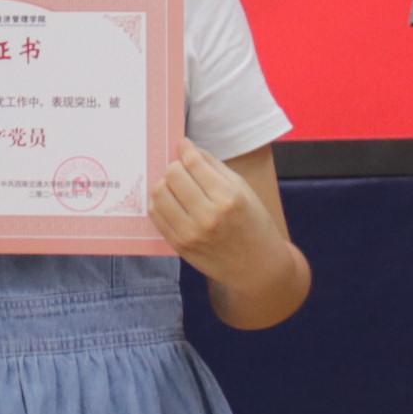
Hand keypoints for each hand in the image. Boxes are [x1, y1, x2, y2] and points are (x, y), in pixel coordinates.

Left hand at [149, 142, 282, 289]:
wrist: (257, 267)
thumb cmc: (253, 224)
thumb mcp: (243, 190)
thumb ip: (215, 166)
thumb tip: (188, 148)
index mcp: (228, 198)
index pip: (193, 163)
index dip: (186, 150)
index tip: (184, 146)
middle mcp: (208, 216)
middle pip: (172, 175)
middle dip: (175, 167)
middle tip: (182, 169)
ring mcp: (191, 232)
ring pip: (159, 193)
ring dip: (164, 183)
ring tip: (175, 186)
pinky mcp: (179, 245)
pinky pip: (156, 214)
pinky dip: (159, 202)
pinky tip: (171, 201)